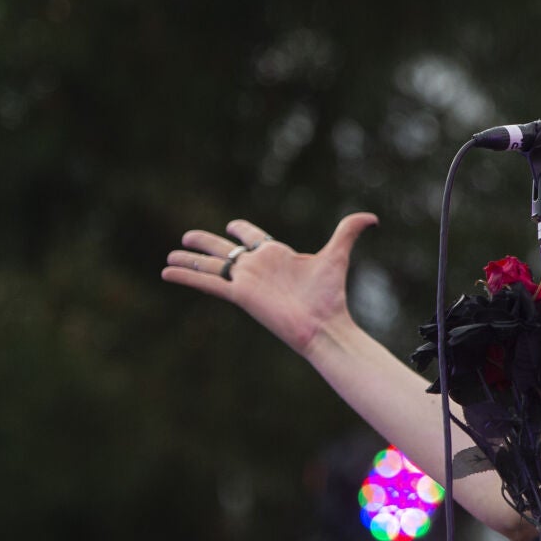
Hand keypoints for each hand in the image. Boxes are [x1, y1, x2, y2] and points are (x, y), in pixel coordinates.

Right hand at [162, 213, 378, 356]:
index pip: (254, 237)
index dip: (242, 229)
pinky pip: (207, 282)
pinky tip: (167, 272)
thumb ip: (349, 231)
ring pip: (211, 266)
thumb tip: (373, 216)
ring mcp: (246, 280)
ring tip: (169, 255)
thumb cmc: (329, 294)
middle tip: (188, 236)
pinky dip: (187, 276)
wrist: (322, 323)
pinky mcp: (239, 294)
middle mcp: (257, 267)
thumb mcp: (337, 255)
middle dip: (207, 243)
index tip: (231, 224)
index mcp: (276, 255)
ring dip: (190, 260)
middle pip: (226, 250)